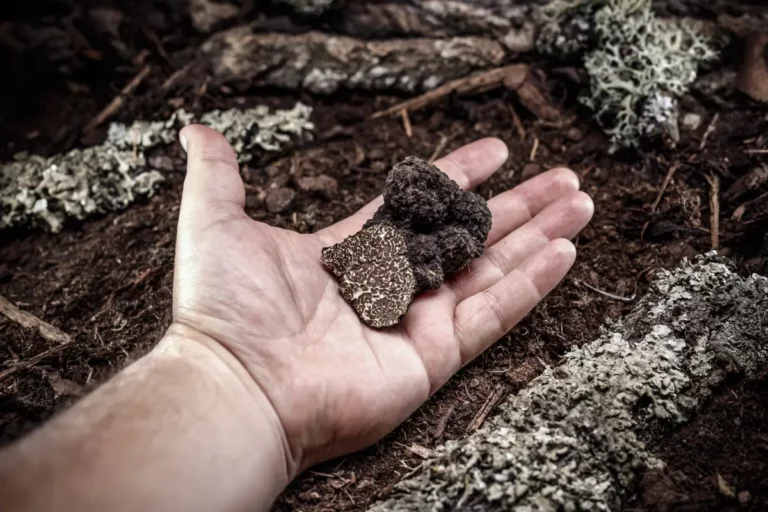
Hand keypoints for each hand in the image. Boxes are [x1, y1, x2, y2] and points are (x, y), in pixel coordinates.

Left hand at [172, 125, 593, 476]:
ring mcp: (418, 321)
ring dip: (539, 237)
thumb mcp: (216, 222)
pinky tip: (564, 252)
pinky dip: (531, 284)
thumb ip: (219, 174)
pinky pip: (494, 315)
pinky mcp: (434, 356)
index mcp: (357, 251)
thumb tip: (196, 130)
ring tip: (580, 205)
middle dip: (519, 207)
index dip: (460, 176)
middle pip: (470, 237)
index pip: (421, 205)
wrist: (236, 382)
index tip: (497, 151)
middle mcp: (395, 284)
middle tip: (563, 179)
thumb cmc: (224, 309)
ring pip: (493, 270)